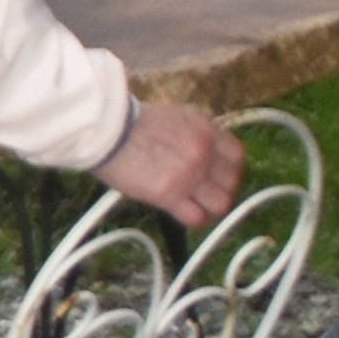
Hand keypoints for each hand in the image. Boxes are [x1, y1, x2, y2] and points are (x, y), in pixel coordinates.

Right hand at [93, 98, 241, 230]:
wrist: (103, 130)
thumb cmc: (128, 122)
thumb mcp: (172, 117)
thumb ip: (192, 136)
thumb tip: (199, 155)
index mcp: (205, 128)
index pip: (236, 156)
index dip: (229, 170)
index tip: (218, 176)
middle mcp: (203, 151)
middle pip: (230, 182)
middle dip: (220, 190)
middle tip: (204, 194)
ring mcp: (189, 174)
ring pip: (220, 204)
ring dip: (210, 209)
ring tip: (197, 208)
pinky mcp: (170, 195)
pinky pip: (196, 218)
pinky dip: (193, 220)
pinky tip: (182, 214)